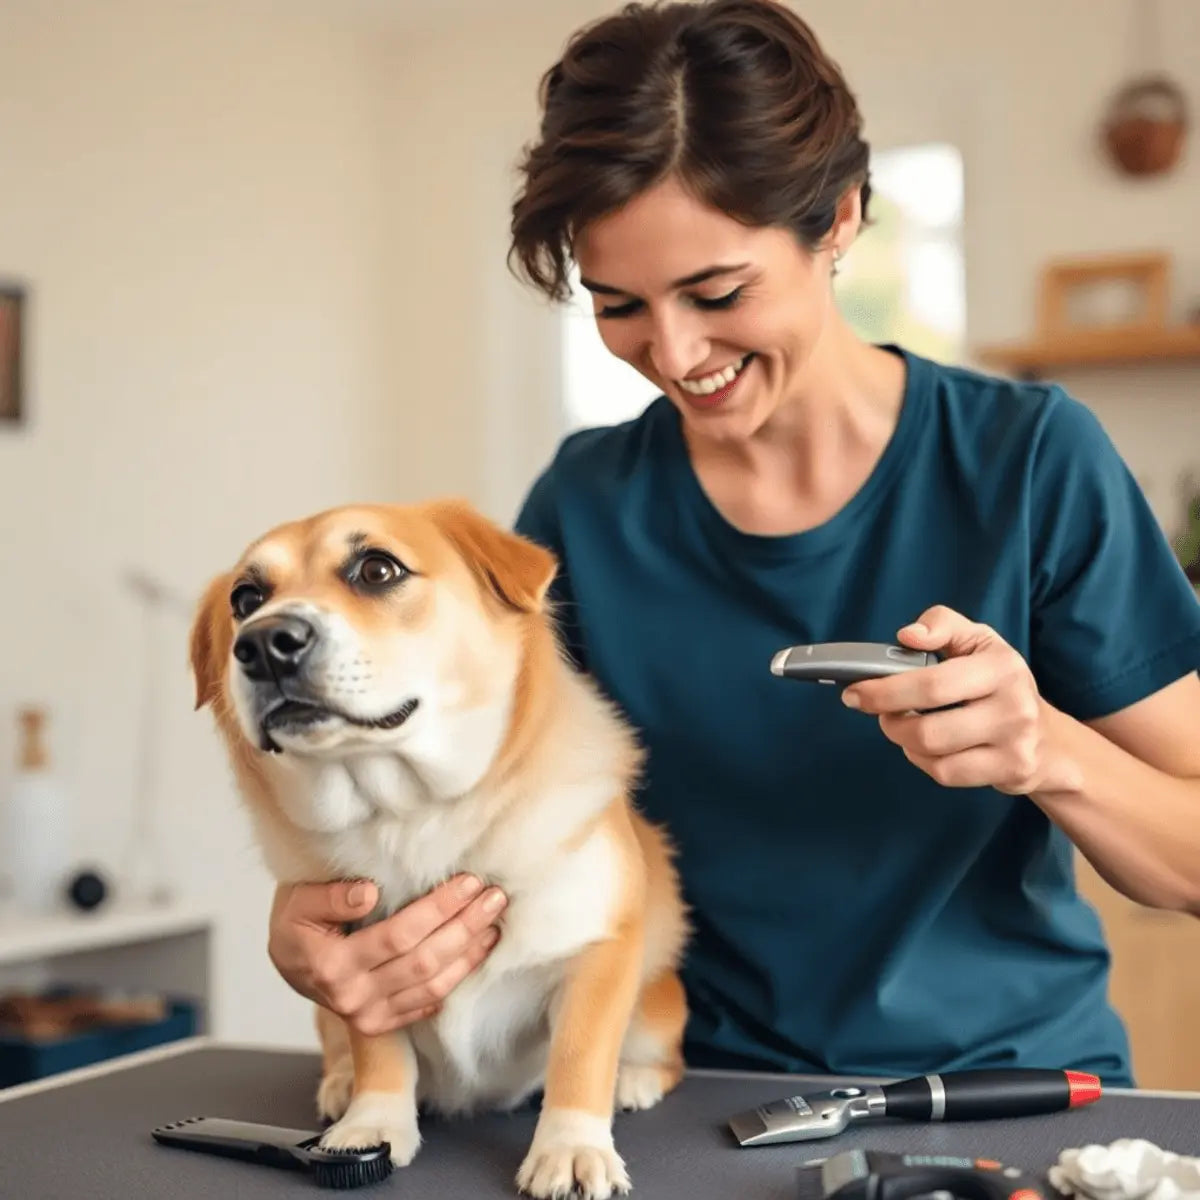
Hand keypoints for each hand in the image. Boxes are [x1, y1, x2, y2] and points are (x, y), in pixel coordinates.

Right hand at [267, 874, 506, 1034]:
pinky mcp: (379, 1025)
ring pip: (432, 986)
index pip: (398, 934)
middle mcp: (351, 997)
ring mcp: (366, 1016)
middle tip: (495, 898)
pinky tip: (478, 952)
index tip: (469, 882)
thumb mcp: (298, 899)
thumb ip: (331, 897)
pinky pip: (427, 1005)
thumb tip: (369, 893)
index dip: (438, 908)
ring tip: (495, 922)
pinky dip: (457, 979)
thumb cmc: (297, 920)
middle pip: (423, 961)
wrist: (288, 957)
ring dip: (470, 954)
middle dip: (465, 927)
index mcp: (331, 965)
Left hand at [841, 605, 1058, 794]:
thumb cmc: (1000, 683)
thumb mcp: (978, 641)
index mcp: (1000, 666)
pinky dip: (924, 761)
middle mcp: (1013, 706)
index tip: (855, 690)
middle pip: (927, 728)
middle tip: (876, 710)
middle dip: (888, 719)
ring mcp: (1013, 743)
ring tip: (903, 724)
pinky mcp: (1009, 771)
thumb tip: (908, 635)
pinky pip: (946, 774)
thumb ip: (942, 625)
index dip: (884, 690)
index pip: (931, 684)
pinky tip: (927, 747)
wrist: (1048, 739)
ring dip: (904, 740)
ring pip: (932, 754)